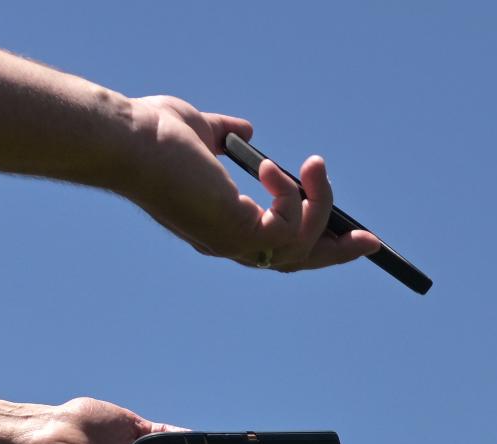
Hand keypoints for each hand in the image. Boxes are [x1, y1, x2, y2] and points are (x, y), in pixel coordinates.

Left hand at [115, 95, 382, 271]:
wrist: (126, 140)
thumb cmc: (151, 134)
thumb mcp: (200, 128)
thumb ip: (224, 131)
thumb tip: (245, 130)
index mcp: (218, 226)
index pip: (274, 247)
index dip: (311, 242)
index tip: (343, 232)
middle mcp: (227, 244)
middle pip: (298, 262)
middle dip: (338, 253)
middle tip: (371, 241)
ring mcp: (234, 244)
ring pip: (303, 243)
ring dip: (320, 203)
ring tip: (313, 163)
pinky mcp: (239, 234)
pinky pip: (290, 225)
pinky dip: (293, 195)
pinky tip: (272, 169)